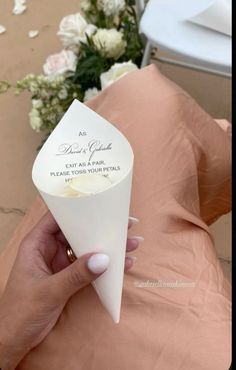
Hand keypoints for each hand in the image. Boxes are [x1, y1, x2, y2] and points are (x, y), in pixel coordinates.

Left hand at [0, 212, 141, 369]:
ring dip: (107, 246)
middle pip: (78, 231)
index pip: (58, 217)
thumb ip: (76, 275)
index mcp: (37, 243)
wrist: (15, 339)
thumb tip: (104, 259)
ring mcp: (60, 262)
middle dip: (101, 228)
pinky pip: (89, 266)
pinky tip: (123, 264)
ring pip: (86, 248)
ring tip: (131, 243)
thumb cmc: (21, 312)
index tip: (101, 204)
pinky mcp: (68, 276)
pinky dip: (105, 265)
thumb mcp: (49, 291)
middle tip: (126, 224)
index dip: (78, 208)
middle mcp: (49, 248)